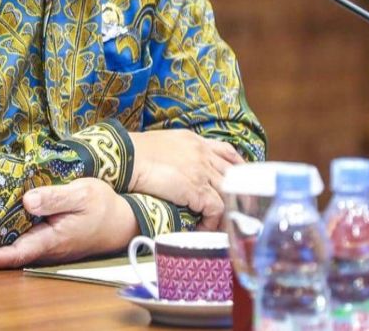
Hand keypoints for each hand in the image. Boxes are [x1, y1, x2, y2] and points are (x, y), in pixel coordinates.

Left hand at [0, 178, 137, 269]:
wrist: (122, 220)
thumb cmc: (102, 206)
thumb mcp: (82, 193)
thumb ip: (54, 197)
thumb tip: (26, 200)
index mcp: (53, 238)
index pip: (18, 253)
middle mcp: (47, 247)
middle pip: (12, 254)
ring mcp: (48, 246)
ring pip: (17, 249)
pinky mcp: (50, 239)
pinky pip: (25, 242)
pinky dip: (8, 239)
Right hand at [127, 130, 243, 229]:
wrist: (127, 157)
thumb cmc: (135, 153)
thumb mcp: (162, 144)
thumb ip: (178, 153)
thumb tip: (177, 166)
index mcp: (195, 141)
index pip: (227, 151)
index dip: (238, 167)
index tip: (242, 180)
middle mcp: (203, 154)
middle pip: (233, 173)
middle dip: (239, 192)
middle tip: (239, 208)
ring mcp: (202, 171)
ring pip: (228, 192)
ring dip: (226, 210)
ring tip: (220, 224)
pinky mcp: (197, 189)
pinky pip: (215, 209)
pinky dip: (212, 221)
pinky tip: (202, 227)